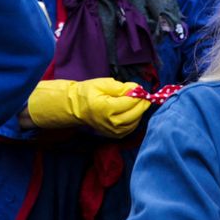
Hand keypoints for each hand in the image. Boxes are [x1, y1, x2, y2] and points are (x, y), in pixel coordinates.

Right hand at [26, 78, 150, 137]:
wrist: (76, 107)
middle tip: (142, 95)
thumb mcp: (102, 84)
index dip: (139, 94)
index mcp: (107, 108)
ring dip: (140, 112)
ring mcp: (113, 131)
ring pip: (136, 122)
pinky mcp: (115, 135)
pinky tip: (132, 112)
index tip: (140, 88)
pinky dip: (135, 119)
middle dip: (142, 103)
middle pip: (136, 113)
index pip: (131, 102)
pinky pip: (131, 128)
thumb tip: (136, 89)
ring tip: (136, 102)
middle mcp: (112, 122)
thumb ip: (121, 86)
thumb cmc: (88, 93)